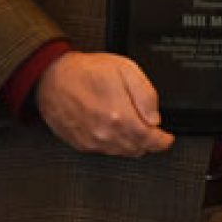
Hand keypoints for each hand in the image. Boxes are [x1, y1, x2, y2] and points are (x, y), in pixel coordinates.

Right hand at [35, 50, 174, 156]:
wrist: (53, 78)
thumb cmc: (87, 71)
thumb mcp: (126, 69)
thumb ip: (146, 95)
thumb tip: (155, 117)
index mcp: (119, 116)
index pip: (148, 139)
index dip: (162, 141)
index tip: (167, 139)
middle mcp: (104, 134)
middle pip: (137, 149)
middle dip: (149, 141)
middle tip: (153, 129)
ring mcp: (91, 141)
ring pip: (122, 152)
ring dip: (133, 143)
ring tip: (136, 126)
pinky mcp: (81, 144)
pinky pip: (106, 151)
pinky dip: (116, 144)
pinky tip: (117, 129)